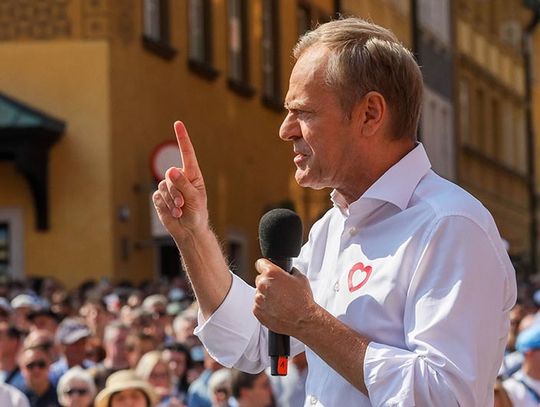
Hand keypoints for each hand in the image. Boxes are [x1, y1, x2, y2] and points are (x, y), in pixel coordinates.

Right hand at [153, 121, 207, 242]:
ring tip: (180, 210)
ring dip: (171, 201)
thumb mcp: (195, 199)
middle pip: (171, 175)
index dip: (182, 138)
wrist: (189, 230)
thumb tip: (171, 170)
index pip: (186, 153)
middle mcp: (180, 178)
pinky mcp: (160, 197)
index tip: (178, 124)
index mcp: (192, 175)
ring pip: (163, 187)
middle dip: (176, 191)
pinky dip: (165, 206)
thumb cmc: (197, 213)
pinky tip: (173, 213)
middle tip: (183, 204)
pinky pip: (157, 197)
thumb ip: (184, 185)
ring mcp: (169, 187)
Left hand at [253, 259, 316, 335]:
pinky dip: (265, 306)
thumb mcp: (301, 278)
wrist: (303, 320)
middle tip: (279, 289)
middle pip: (259, 279)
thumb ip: (291, 271)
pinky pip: (258, 305)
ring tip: (279, 301)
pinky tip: (276, 308)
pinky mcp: (257, 311)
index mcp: (272, 274)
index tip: (266, 270)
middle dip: (268, 282)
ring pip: (259, 293)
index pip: (260, 263)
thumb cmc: (303, 300)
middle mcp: (263, 285)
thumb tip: (289, 270)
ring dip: (266, 295)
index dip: (265, 267)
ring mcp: (259, 299)